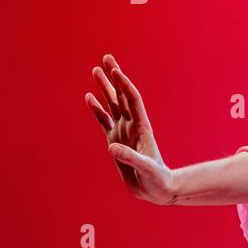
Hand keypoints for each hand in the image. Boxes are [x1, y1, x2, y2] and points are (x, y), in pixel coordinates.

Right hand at [85, 53, 175, 204]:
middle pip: (121, 96)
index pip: (132, 100)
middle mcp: (132, 125)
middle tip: (106, 58)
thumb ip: (130, 158)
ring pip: (112, 104)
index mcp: (142, 128)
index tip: (115, 70)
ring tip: (96, 71)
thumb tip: (111, 148)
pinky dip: (97, 109)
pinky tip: (89, 98)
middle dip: (114, 77)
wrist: (157, 189)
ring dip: (104, 88)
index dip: (124, 85)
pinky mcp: (115, 141)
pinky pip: (104, 121)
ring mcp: (123, 132)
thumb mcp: (146, 169)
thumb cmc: (157, 179)